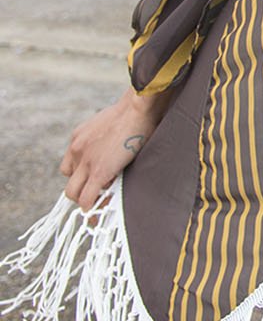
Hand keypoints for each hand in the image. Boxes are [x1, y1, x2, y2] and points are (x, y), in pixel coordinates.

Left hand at [60, 88, 171, 213]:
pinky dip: (92, 207)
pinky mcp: (99, 172)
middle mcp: (76, 150)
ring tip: (100, 204)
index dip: (82, 177)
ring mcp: (86, 162)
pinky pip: (88, 199)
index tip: (94, 182)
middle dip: (81, 191)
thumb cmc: (133, 111)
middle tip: (98, 196)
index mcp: (78, 138)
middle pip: (68, 181)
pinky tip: (100, 211)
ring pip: (72, 193)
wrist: (137, 108)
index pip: (69, 166)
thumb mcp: (109, 124)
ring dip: (84, 200)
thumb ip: (105, 139)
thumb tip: (117, 149)